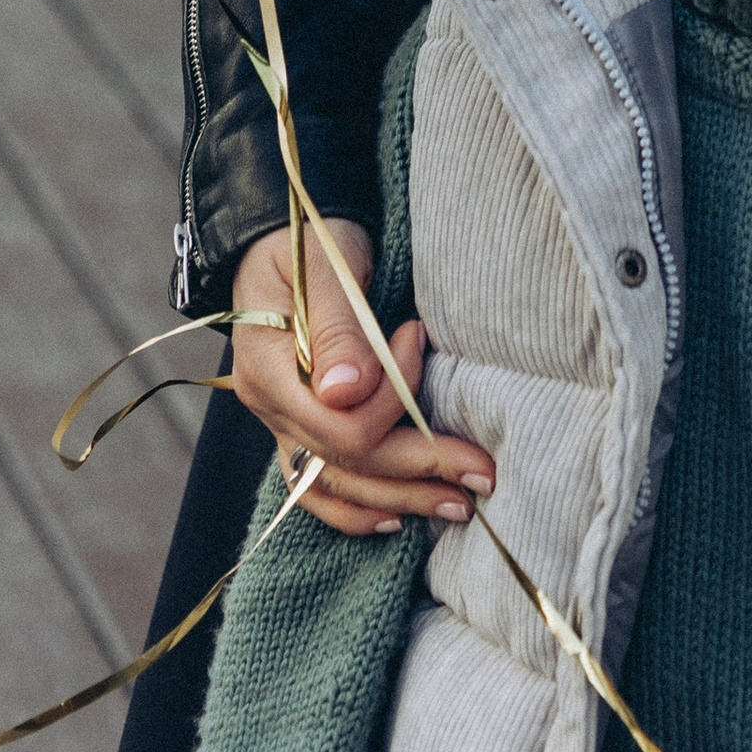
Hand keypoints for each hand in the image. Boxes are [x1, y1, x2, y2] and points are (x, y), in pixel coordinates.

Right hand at [228, 216, 492, 537]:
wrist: (284, 232)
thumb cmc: (308, 237)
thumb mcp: (324, 264)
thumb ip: (338, 327)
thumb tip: (347, 391)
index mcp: (268, 371)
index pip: (337, 427)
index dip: (392, 399)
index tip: (419, 337)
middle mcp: (271, 409)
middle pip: (347, 465)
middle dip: (419, 470)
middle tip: (483, 473)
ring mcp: (282, 425)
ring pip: (338, 489)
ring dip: (402, 499)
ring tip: (460, 505)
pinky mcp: (299, 427)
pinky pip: (321, 488)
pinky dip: (358, 509)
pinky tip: (397, 519)